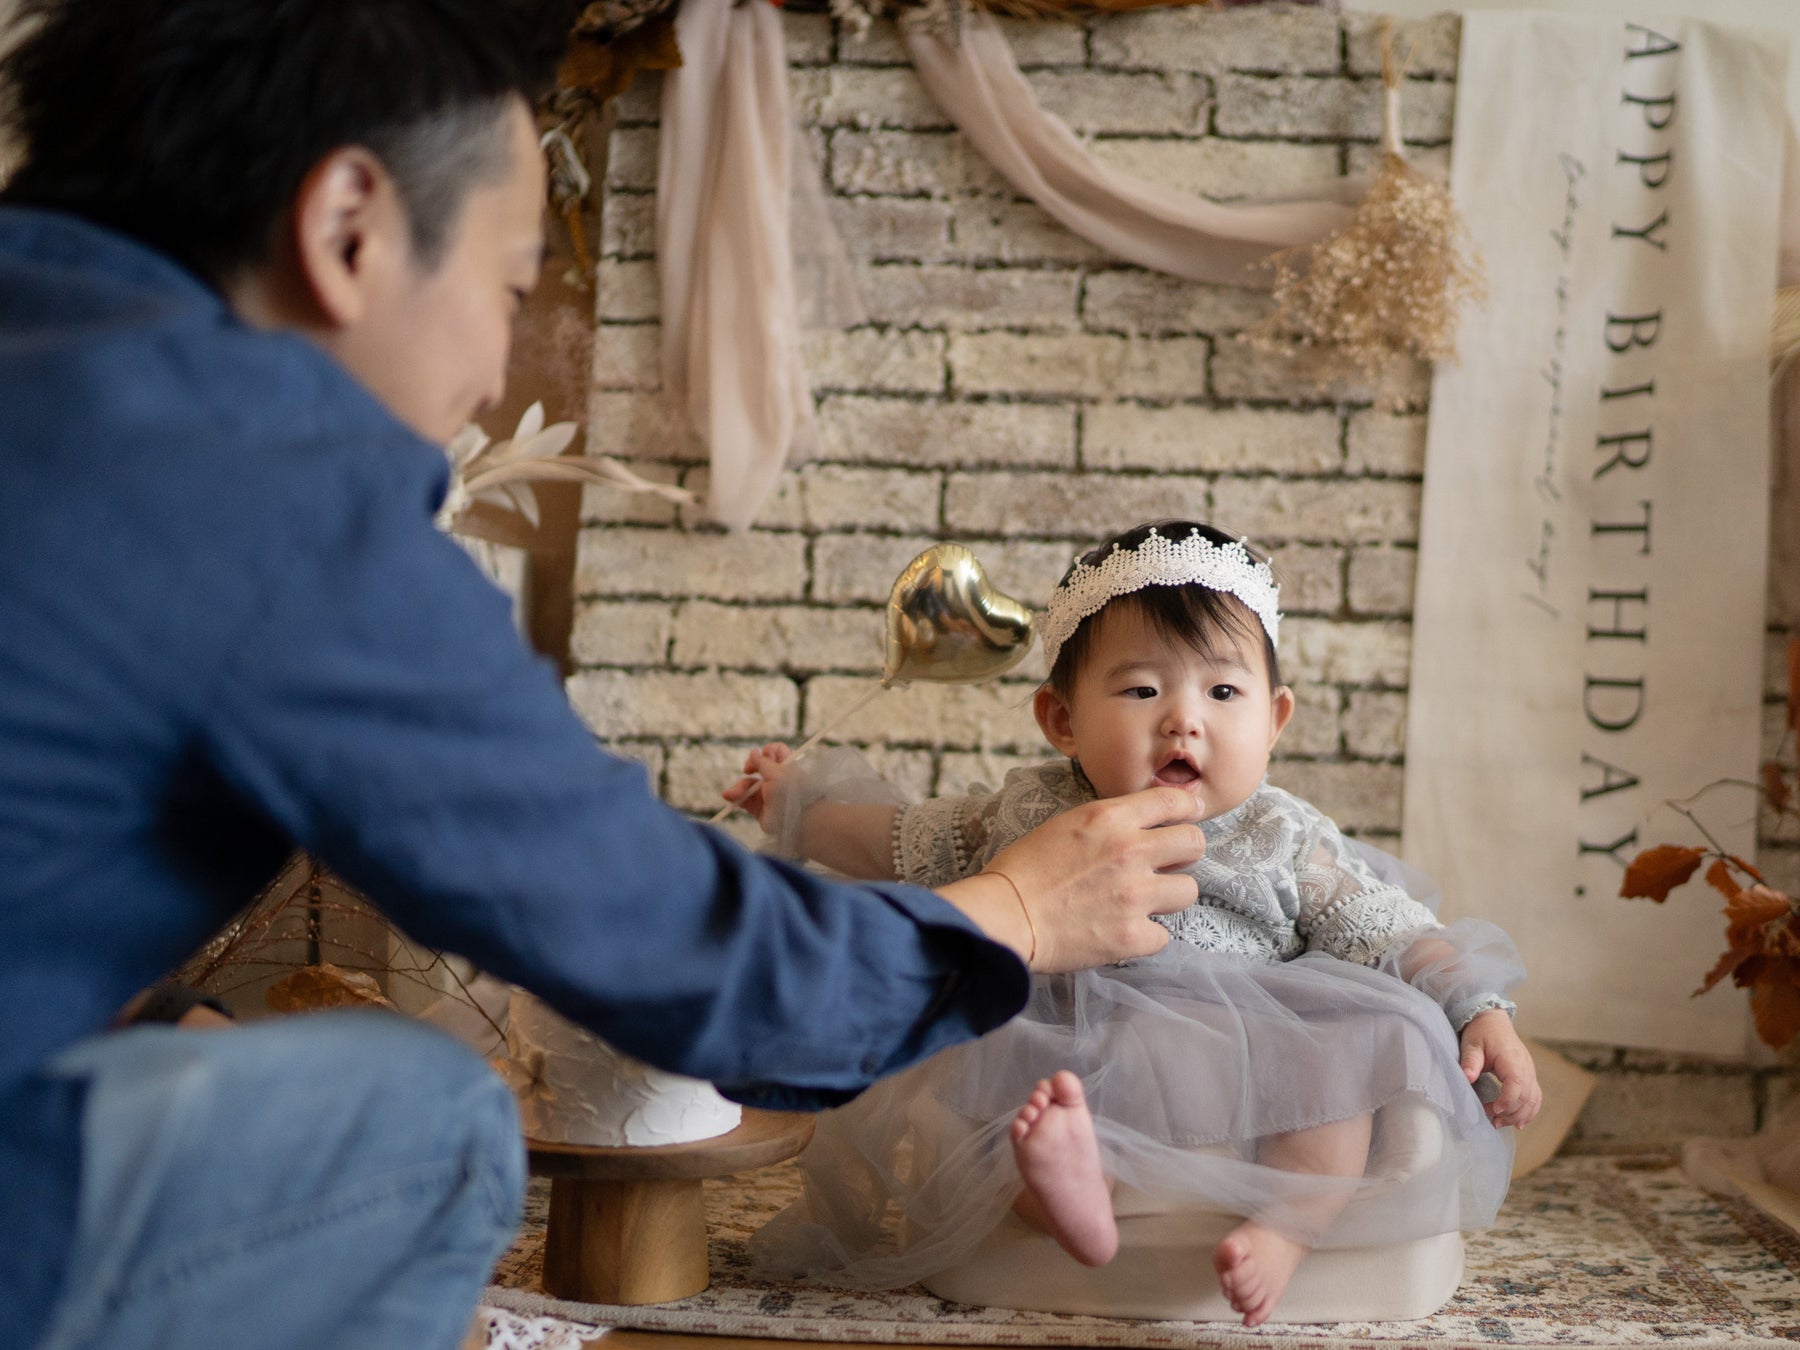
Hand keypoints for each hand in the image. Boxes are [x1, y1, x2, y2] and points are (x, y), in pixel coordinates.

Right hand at [721, 742, 793, 832]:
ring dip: (739, 786)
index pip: (775, 752)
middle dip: (749, 767)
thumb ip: (763, 762)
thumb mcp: (777, 772)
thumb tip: (754, 752)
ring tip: (732, 793)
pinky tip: (729, 796)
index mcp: (785, 767)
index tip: (765, 757)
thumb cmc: (791, 792)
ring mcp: (767, 794)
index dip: (767, 752)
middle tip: (748, 770)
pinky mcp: (759, 808)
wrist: (797, 820)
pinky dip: (736, 798)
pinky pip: (745, 800)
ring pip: (748, 784)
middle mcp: (776, 779)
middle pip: (758, 767)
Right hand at [943, 786, 1204, 971]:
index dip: (1186, 809)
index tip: (1186, 817)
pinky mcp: (1132, 936)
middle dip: (1183, 853)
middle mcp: (1130, 852)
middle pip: (1194, 843)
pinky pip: (1164, 935)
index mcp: (1110, 818)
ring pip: (1188, 891)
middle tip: (1165, 864)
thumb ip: (1109, 823)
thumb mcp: (1066, 825)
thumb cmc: (1023, 869)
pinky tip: (1122, 931)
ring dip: (1168, 896)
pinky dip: (1145, 935)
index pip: (1174, 801)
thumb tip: (1143, 827)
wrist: (1004, 917)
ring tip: (1141, 901)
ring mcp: (1135, 896)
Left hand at [1459, 1010, 1540, 1128]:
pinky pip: (1535, 1097)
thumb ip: (1470, 1061)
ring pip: (1533, 1100)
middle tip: (1491, 1121)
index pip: (1517, 1085)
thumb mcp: (1471, 1044)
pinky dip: (1529, 1111)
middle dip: (1510, 1113)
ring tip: (1499, 1123)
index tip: (1492, 1109)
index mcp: (1512, 1059)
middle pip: (1526, 1097)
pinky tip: (1519, 1123)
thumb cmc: (1481, 1032)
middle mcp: (1526, 1067)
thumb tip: (1467, 1078)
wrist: (1492, 1021)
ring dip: (1519, 1115)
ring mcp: (1530, 1072)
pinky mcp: (1529, 1076)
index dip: (1507, 1101)